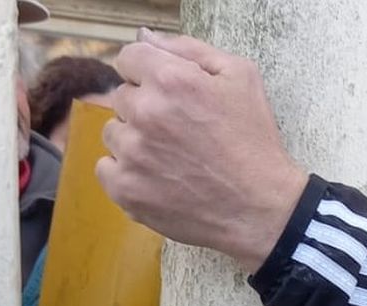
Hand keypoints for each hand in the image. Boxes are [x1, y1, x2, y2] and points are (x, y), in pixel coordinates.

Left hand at [96, 30, 309, 271]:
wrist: (261, 208)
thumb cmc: (254, 141)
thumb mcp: (239, 77)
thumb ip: (189, 49)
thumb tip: (145, 37)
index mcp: (170, 79)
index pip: (129, 57)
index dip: (149, 72)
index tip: (167, 93)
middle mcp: (145, 113)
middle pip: (122, 97)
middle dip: (145, 107)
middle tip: (179, 131)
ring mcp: (133, 155)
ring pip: (113, 133)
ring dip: (134, 140)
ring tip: (171, 158)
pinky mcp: (126, 190)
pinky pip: (105, 169)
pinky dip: (125, 172)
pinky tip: (156, 177)